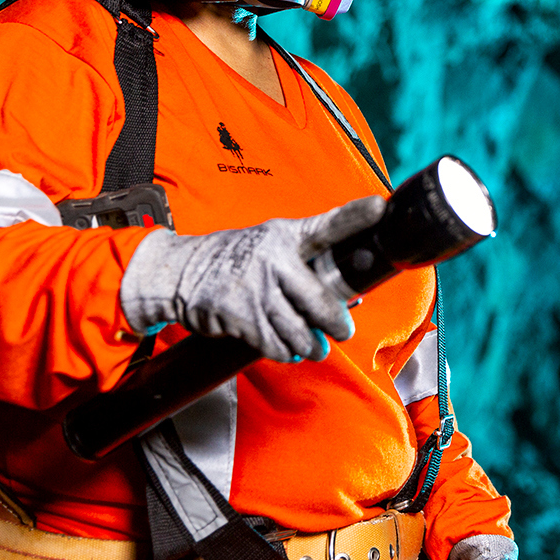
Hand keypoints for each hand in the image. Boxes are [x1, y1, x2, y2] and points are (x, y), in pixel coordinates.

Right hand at [120, 196, 384, 362]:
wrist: (179, 272)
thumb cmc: (235, 256)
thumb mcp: (270, 240)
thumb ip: (307, 258)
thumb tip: (353, 290)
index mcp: (285, 236)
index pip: (327, 225)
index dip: (355, 216)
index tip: (380, 207)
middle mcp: (274, 259)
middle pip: (321, 301)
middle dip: (337, 324)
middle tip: (342, 331)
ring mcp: (257, 290)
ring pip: (300, 331)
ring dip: (309, 345)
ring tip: (312, 346)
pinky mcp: (241, 317)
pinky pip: (275, 345)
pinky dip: (284, 351)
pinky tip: (286, 348)